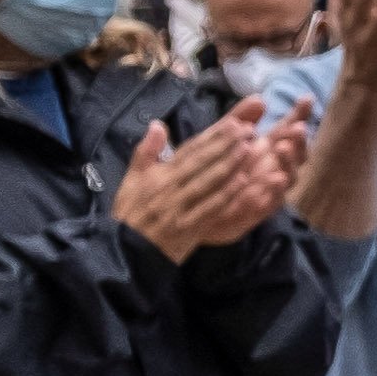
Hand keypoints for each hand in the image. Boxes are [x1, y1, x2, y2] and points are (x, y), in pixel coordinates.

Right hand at [114, 111, 287, 265]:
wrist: (125, 252)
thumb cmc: (131, 214)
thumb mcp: (130, 181)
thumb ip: (145, 152)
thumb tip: (157, 124)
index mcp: (158, 176)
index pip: (189, 151)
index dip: (213, 136)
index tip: (234, 123)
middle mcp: (169, 189)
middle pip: (201, 162)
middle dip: (226, 145)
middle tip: (248, 129)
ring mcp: (179, 208)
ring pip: (208, 182)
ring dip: (230, 164)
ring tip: (251, 148)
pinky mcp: (188, 228)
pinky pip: (210, 208)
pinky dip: (227, 195)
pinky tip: (244, 182)